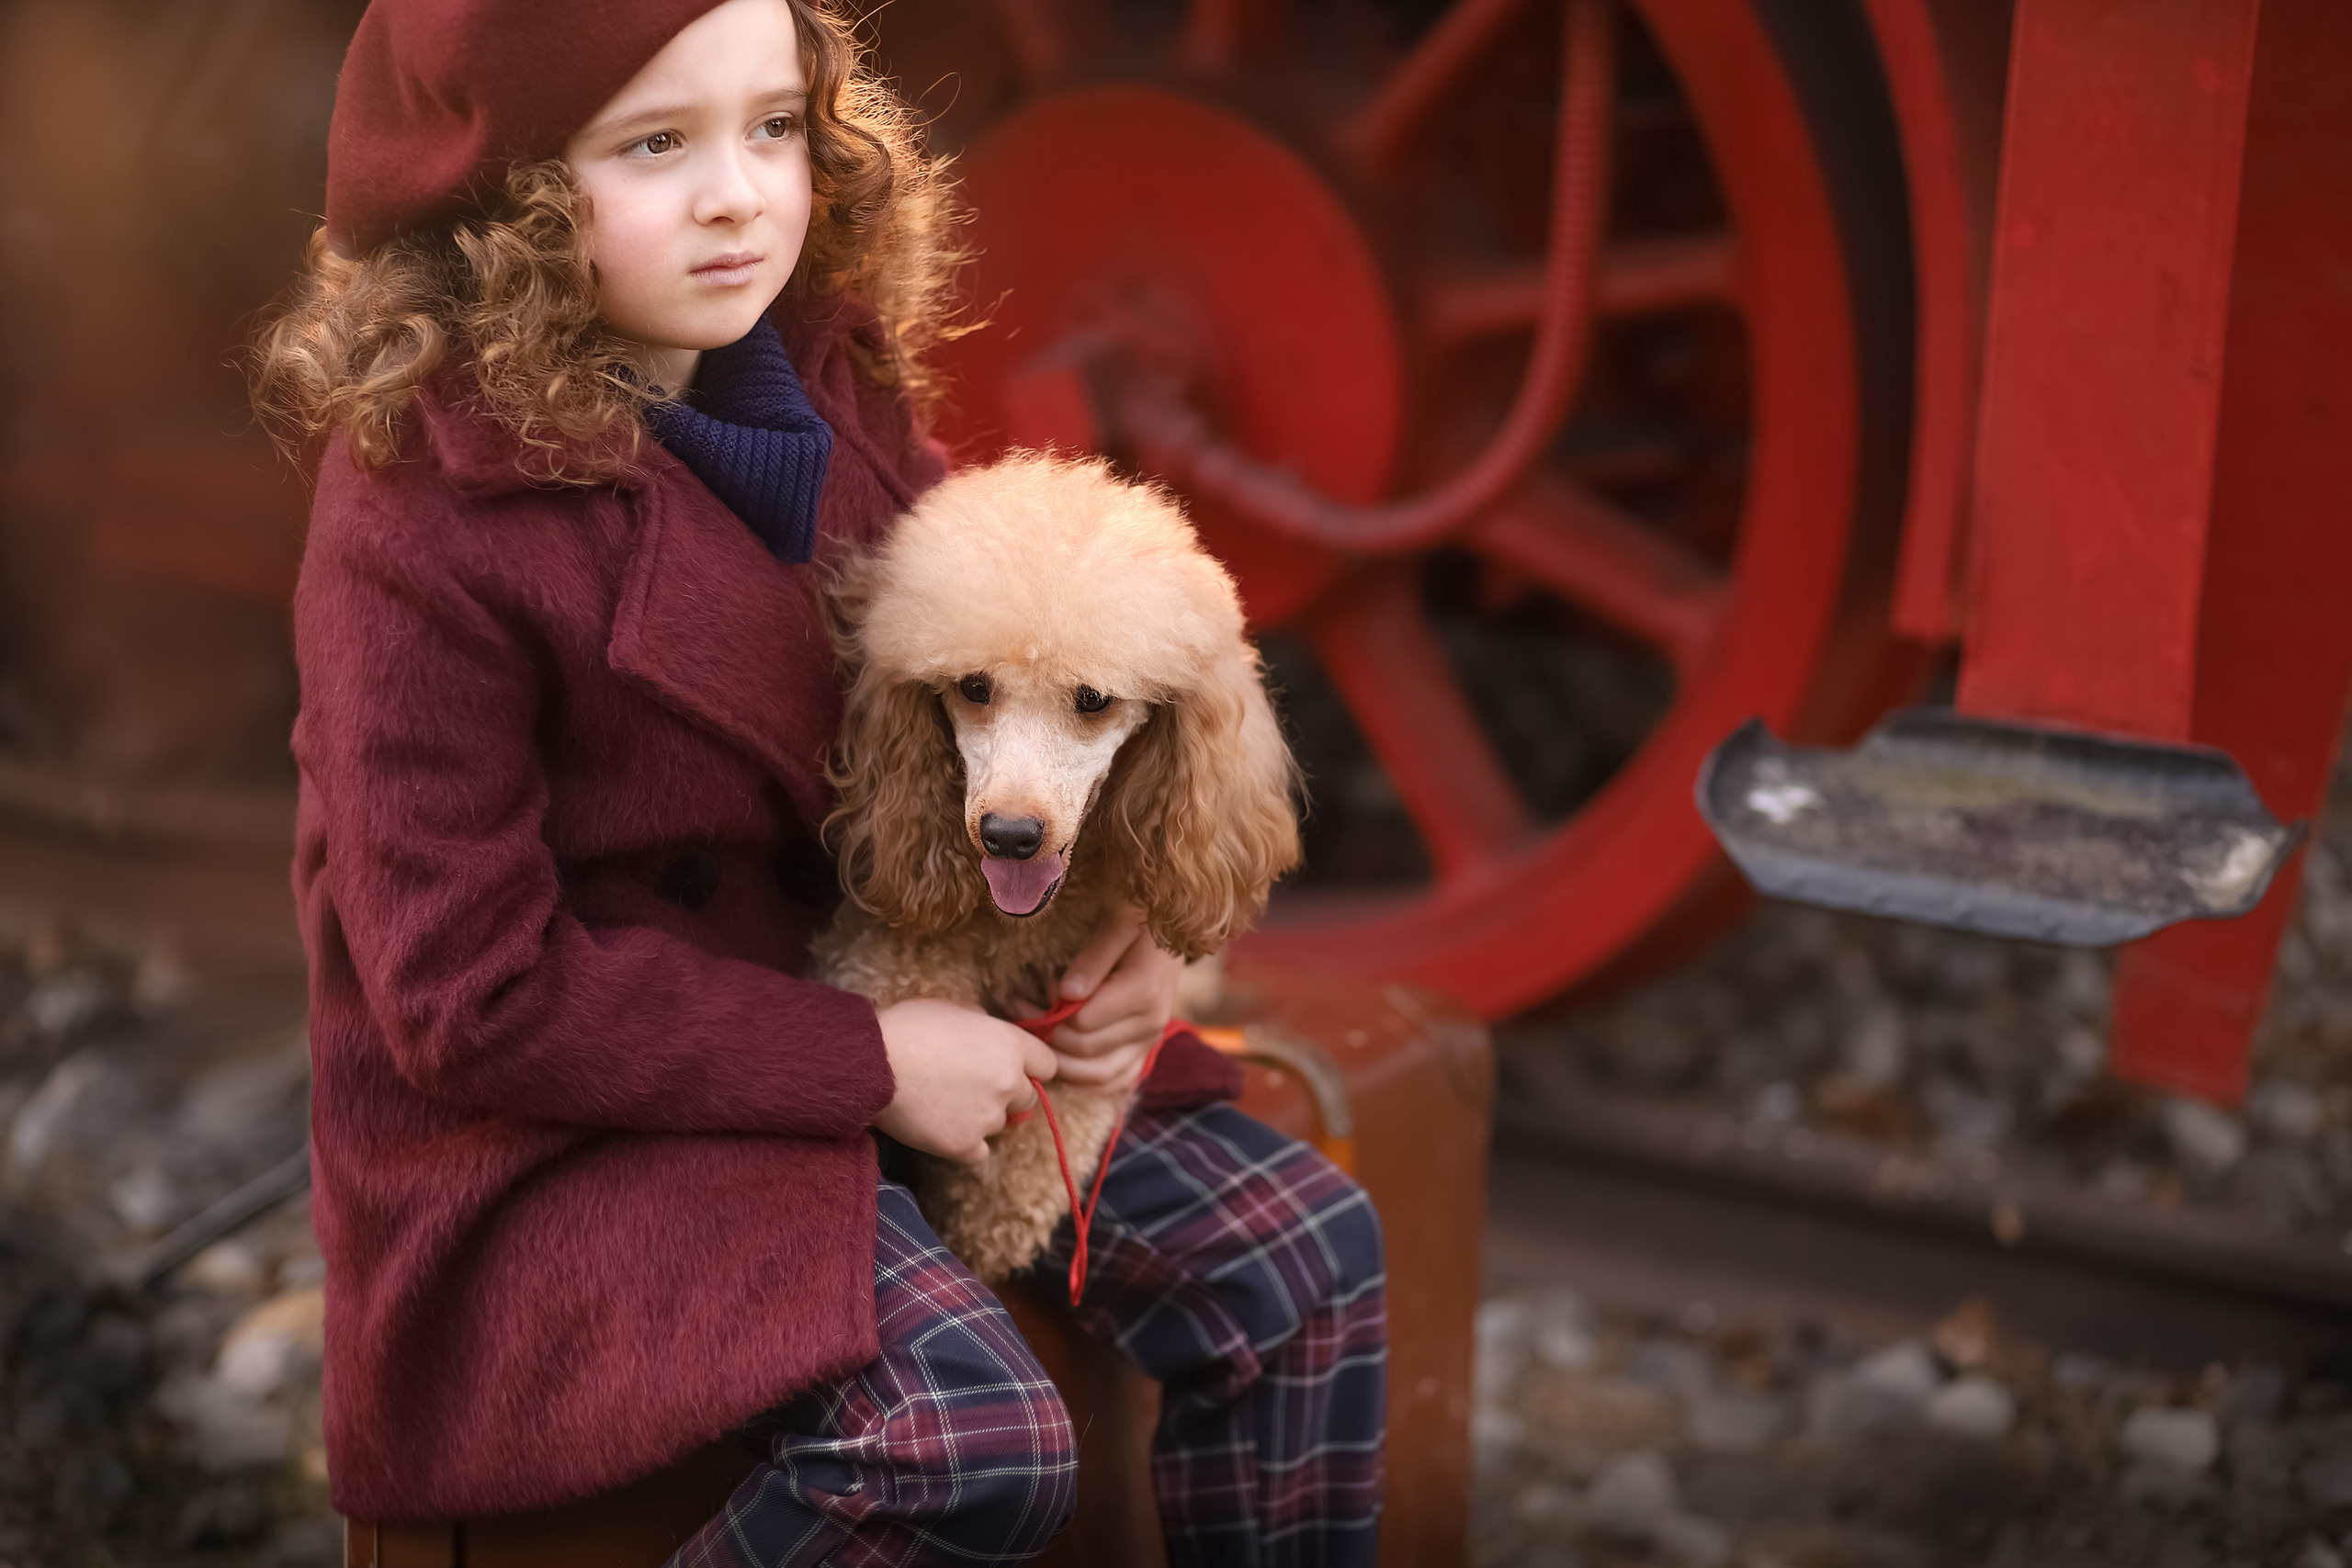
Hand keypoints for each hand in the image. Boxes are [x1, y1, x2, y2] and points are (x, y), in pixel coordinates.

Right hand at [874, 998, 1057, 1164]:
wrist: (870, 1065)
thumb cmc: (907, 1028)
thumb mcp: (952, 1008)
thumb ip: (982, 1023)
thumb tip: (988, 1032)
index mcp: (1010, 1044)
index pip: (1046, 1065)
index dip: (1028, 1067)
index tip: (1011, 1069)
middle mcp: (1007, 1082)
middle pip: (1027, 1098)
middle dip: (1007, 1094)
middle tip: (972, 1087)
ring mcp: (987, 1117)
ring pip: (999, 1124)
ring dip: (981, 1117)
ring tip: (944, 1102)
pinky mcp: (963, 1145)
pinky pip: (978, 1151)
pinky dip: (964, 1143)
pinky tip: (941, 1126)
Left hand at [1015, 904, 1183, 1092]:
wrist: (1168, 937)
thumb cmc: (1140, 921)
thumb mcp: (1119, 923)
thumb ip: (1094, 958)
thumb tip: (1067, 993)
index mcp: (1144, 991)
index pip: (1083, 1022)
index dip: (1049, 1013)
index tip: (1030, 992)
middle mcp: (1151, 1024)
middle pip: (1085, 1050)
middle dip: (1046, 1035)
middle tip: (1020, 1010)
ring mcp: (1149, 1043)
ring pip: (1096, 1075)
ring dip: (1059, 1061)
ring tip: (1036, 1034)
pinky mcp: (1144, 1054)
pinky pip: (1112, 1082)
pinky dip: (1082, 1078)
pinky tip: (1061, 1056)